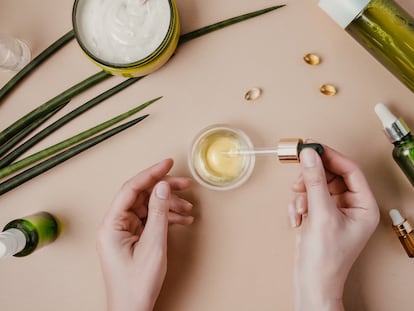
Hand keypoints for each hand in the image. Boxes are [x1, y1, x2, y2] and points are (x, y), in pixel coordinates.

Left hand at [97, 159, 193, 310]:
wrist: (133, 309)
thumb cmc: (136, 284)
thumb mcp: (153, 245)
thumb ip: (158, 213)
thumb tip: (162, 186)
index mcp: (112, 224)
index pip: (131, 189)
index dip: (150, 173)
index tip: (167, 163)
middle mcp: (115, 224)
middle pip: (141, 196)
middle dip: (164, 189)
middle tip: (185, 184)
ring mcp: (124, 231)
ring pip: (148, 207)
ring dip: (168, 205)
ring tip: (188, 208)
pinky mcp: (133, 238)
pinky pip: (150, 220)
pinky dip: (166, 218)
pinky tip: (182, 220)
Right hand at [288, 145, 378, 310]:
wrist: (311, 281)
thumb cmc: (325, 258)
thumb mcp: (320, 214)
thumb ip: (314, 181)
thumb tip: (310, 155)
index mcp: (364, 206)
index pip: (350, 170)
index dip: (331, 156)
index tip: (312, 147)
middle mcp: (352, 206)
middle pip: (331, 176)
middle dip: (312, 179)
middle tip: (299, 177)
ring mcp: (335, 210)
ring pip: (317, 186)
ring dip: (303, 194)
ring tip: (299, 208)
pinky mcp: (320, 214)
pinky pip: (308, 197)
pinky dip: (298, 205)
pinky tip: (297, 219)